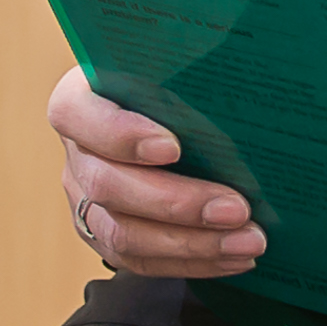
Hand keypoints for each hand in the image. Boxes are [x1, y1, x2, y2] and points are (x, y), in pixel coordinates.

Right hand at [48, 66, 260, 277]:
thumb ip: (190, 67)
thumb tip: (240, 64)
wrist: (162, 116)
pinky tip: (235, 256)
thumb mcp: (172, 66)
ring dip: (192, 244)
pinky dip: (193, 262)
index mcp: (80, 100)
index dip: (121, 134)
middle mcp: (77, 154)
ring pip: (124, 235)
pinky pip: (142, 262)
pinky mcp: (106, 236)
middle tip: (237, 209)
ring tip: (249, 242)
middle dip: (177, 204)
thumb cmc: (173, 84)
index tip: (173, 146)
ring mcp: (86, 200)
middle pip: (109, 186)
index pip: (79, 115)